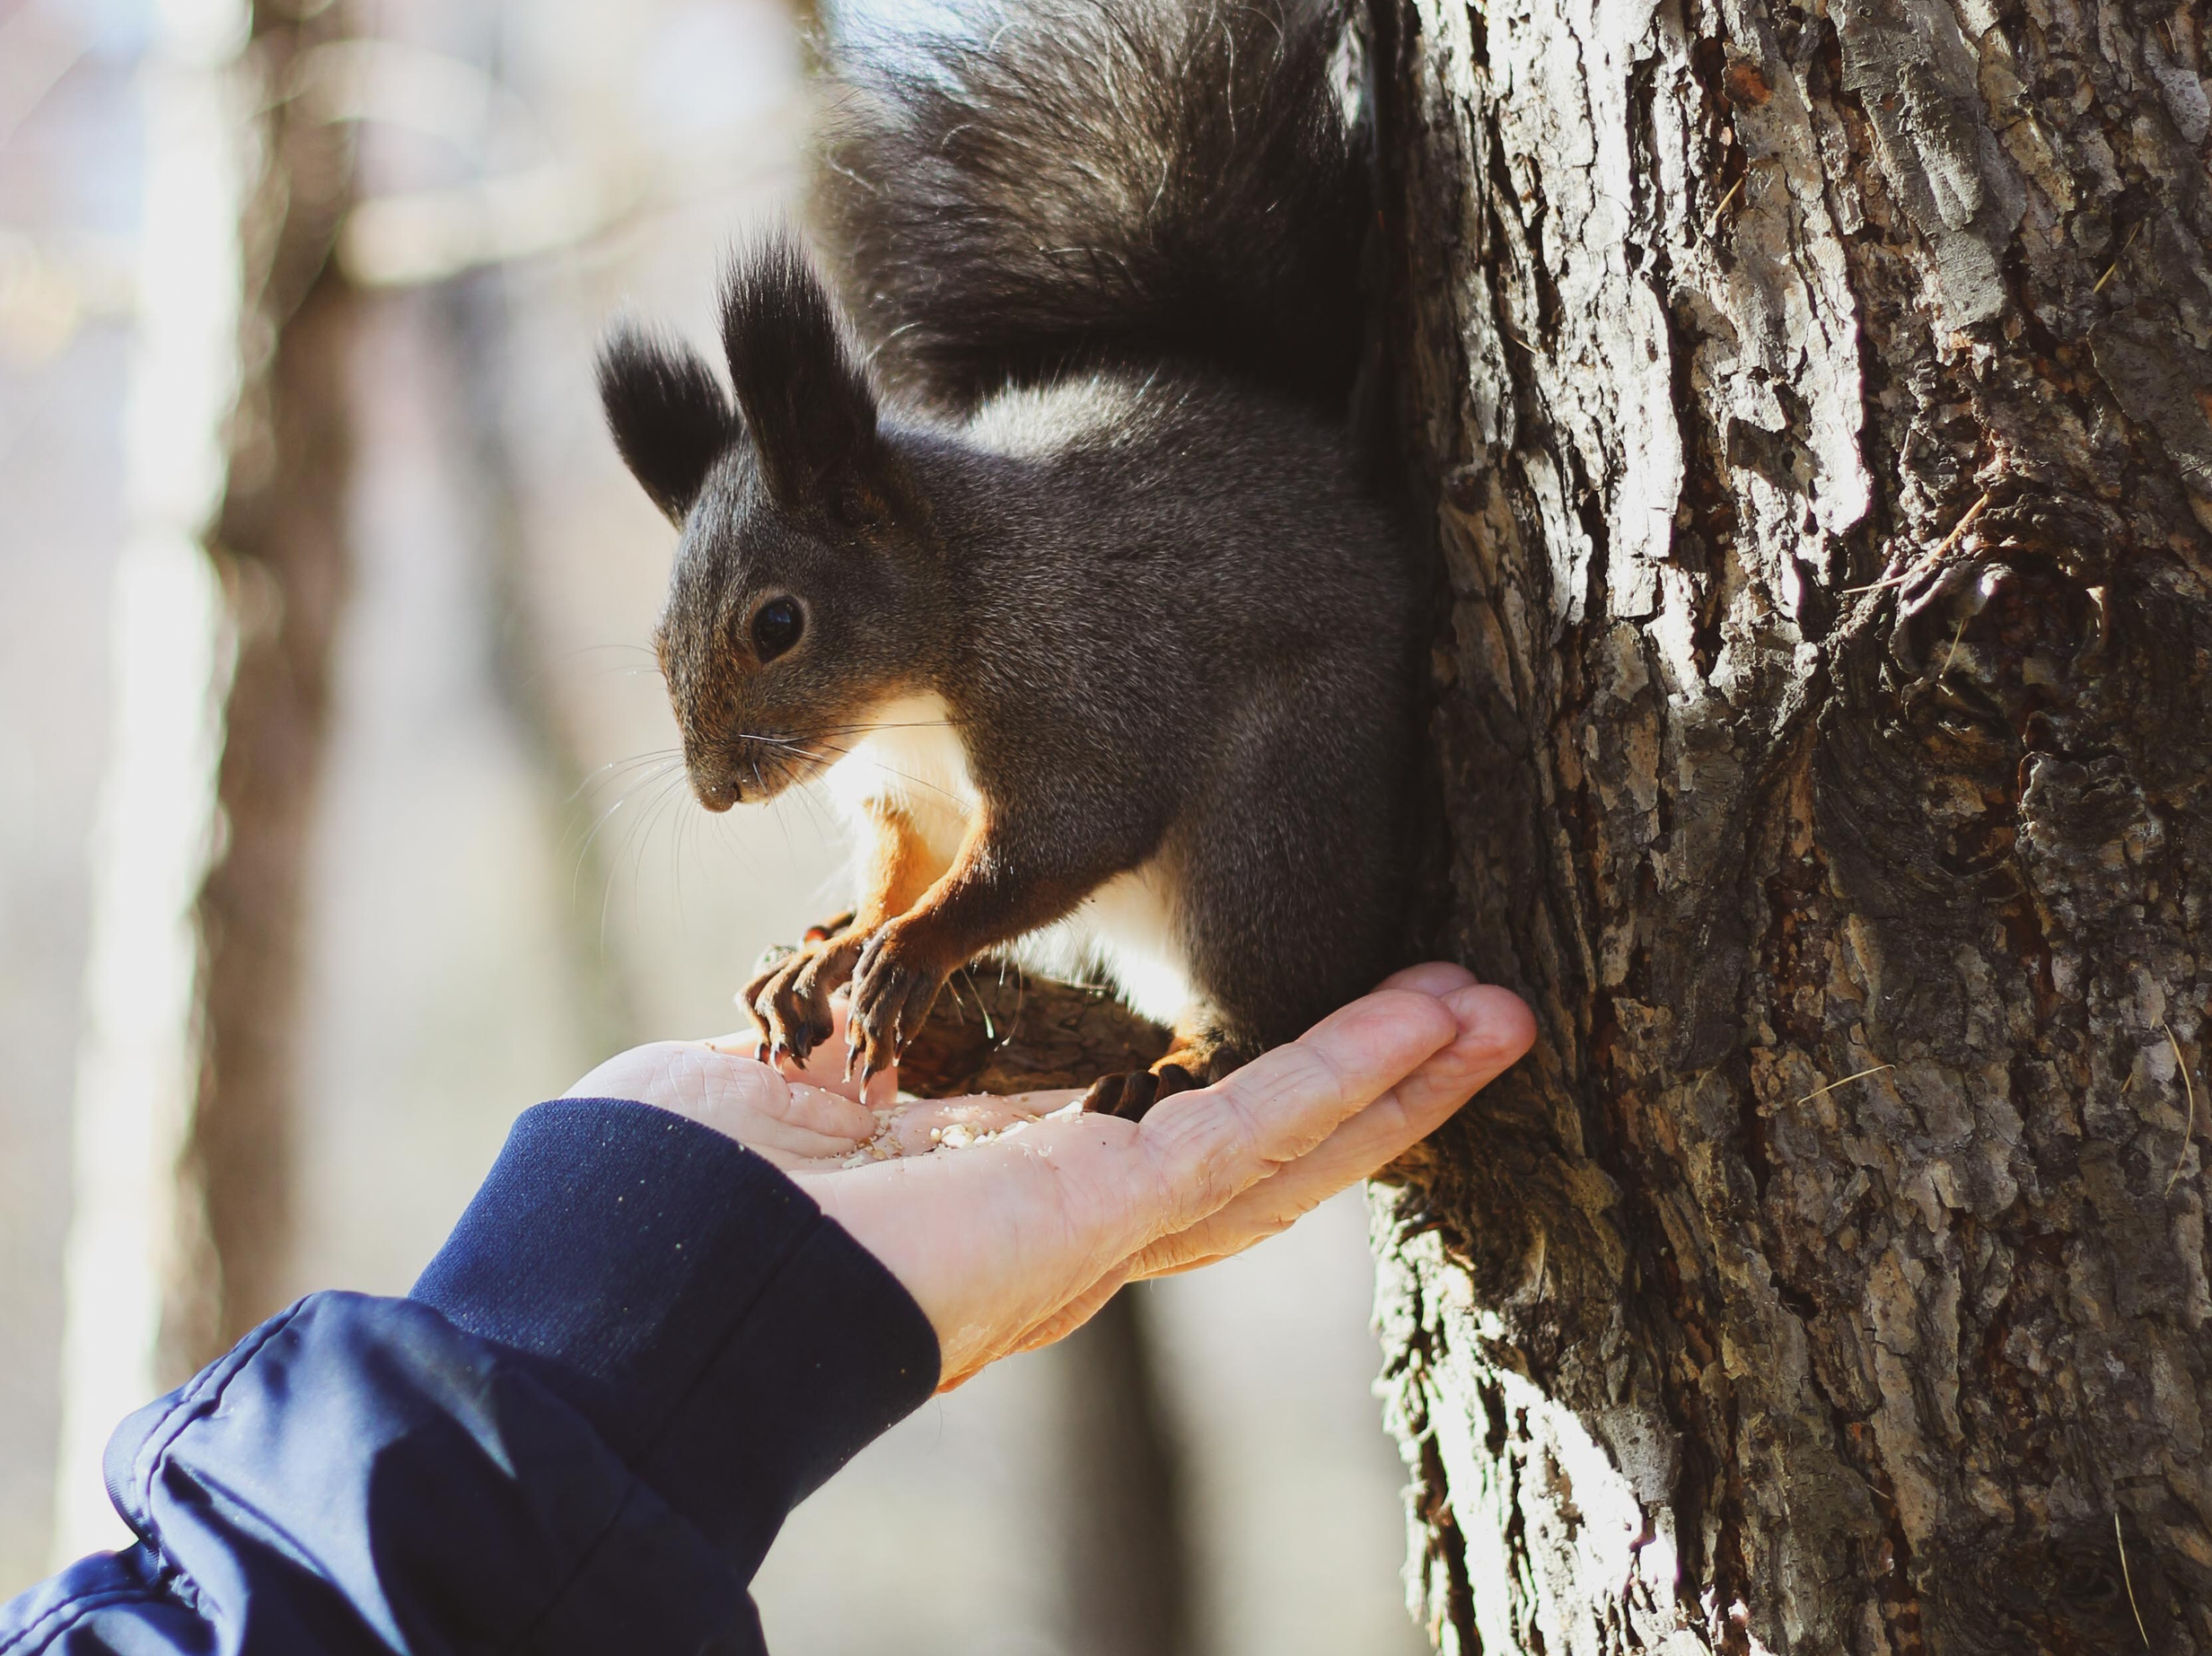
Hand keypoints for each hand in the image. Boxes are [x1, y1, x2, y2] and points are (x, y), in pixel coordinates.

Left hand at [565, 965, 1532, 1388]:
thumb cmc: (669, 1197)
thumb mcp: (802, 1079)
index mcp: (1004, 1189)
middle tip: (1473, 1013)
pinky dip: (1357, 1073)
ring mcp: (1096, 1226)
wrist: (620, 1293)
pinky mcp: (1099, 1214)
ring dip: (1400, 1078)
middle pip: (1264, 1152)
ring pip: (1288, 1148)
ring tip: (1497, 1015)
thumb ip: (869, 1046)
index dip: (1265, 1078)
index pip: (1173, 1132)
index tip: (1327, 1012)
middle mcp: (1071, 1224)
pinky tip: (1439, 1022)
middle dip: (1373, 1085)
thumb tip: (859, 1017)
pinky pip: (1254, 1132)